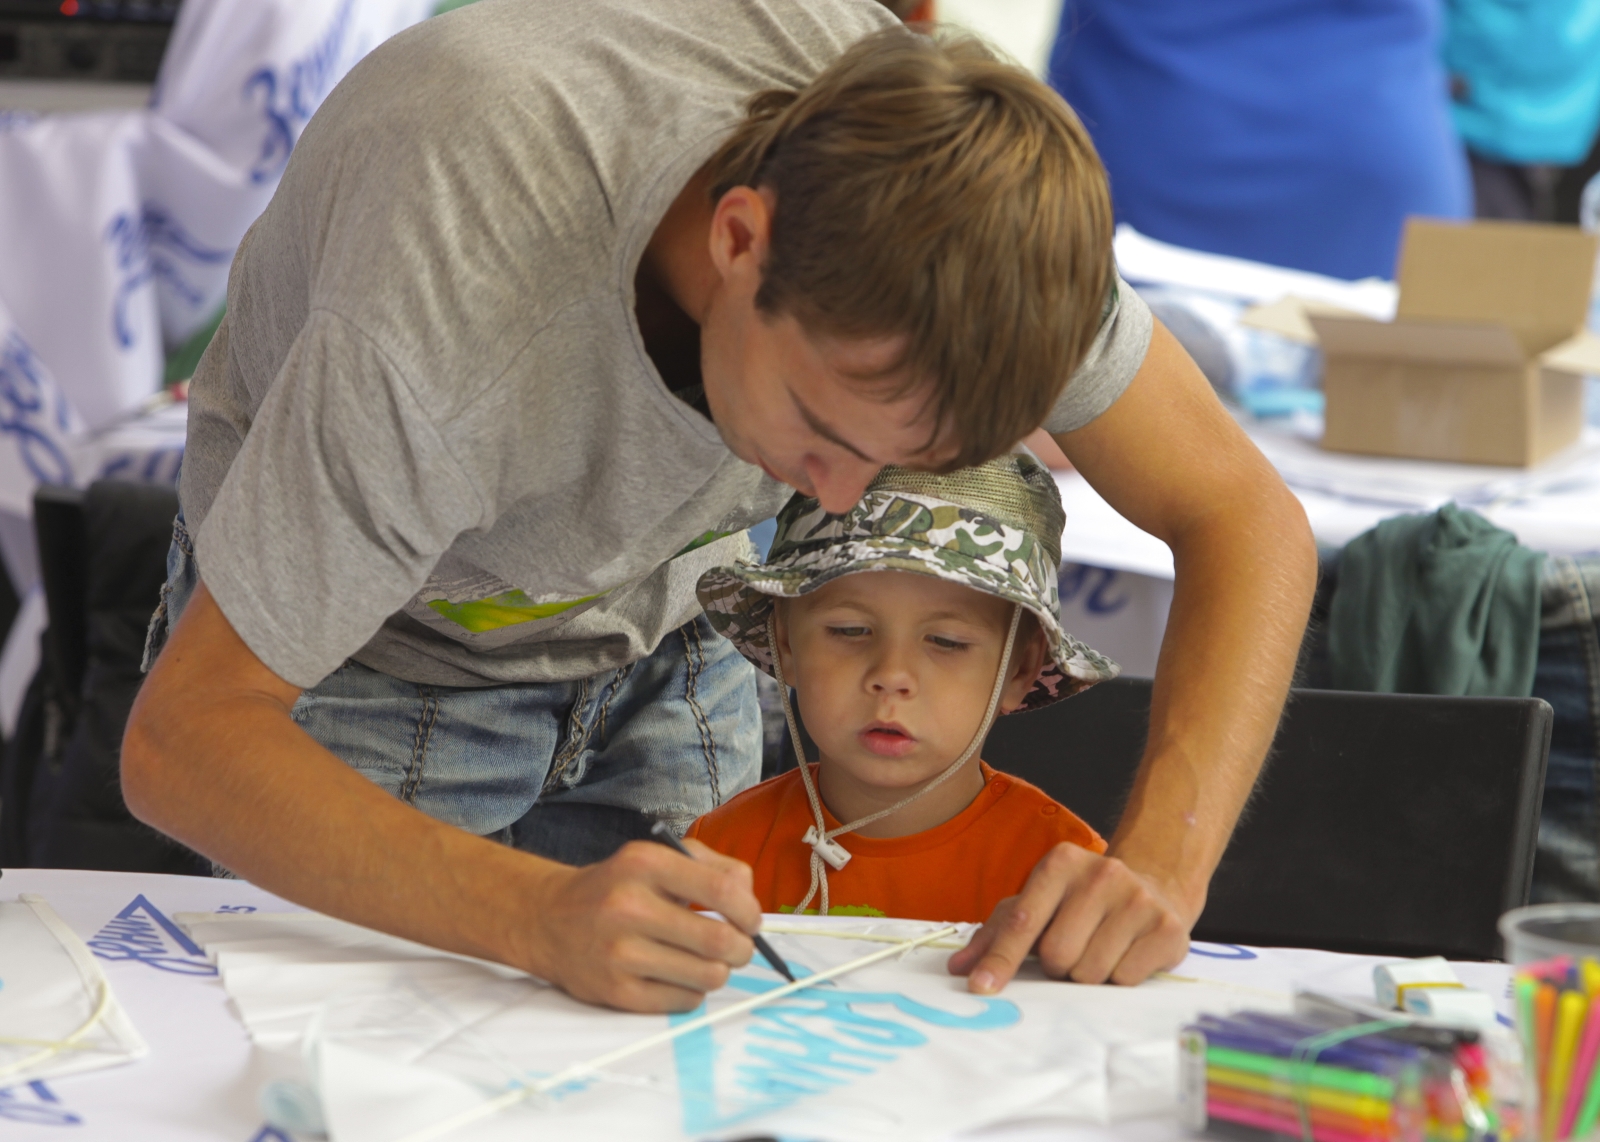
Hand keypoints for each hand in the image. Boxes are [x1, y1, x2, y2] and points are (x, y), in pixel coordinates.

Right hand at [515, 837, 761, 1012]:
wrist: (549, 920)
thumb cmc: (617, 888)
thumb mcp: (658, 857)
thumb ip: (713, 867)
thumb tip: (751, 901)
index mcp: (645, 864)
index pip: (722, 890)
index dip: (750, 911)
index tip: (752, 921)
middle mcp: (629, 906)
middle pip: (720, 941)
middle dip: (743, 949)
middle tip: (739, 948)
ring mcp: (620, 953)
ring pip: (707, 976)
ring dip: (718, 972)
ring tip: (706, 961)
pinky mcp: (615, 992)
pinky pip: (684, 1002)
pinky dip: (692, 991)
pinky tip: (677, 975)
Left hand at [947, 843, 1195, 991]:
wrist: (1154, 886)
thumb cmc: (1081, 901)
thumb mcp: (1038, 903)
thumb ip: (997, 934)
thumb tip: (959, 967)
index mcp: (1060, 863)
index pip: (1022, 920)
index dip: (1000, 959)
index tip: (981, 987)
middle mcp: (1101, 873)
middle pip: (1058, 954)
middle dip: (1057, 966)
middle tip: (1070, 951)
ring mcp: (1138, 899)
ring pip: (1091, 972)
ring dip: (1087, 974)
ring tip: (1098, 950)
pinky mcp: (1168, 928)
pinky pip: (1125, 979)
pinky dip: (1119, 978)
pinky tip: (1125, 954)